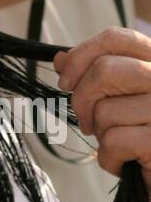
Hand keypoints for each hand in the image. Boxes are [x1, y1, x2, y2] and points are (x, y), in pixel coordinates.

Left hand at [53, 27, 150, 194]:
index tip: (65, 81)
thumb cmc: (142, 138)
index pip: (117, 39)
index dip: (82, 55)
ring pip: (106, 110)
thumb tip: (59, 59)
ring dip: (101, 133)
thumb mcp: (116, 100)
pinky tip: (128, 163)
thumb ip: (91, 76)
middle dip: (83, 99)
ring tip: (121, 144)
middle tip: (88, 123)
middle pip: (105, 69)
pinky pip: (114, 141)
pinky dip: (110, 158)